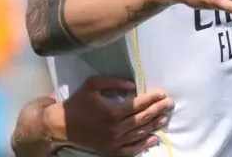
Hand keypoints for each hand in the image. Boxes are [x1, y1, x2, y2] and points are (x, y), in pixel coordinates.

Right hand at [51, 76, 173, 155]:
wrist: (61, 126)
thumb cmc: (78, 103)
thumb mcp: (92, 84)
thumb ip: (113, 81)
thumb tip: (133, 85)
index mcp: (112, 111)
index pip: (139, 104)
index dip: (153, 98)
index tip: (163, 93)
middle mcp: (115, 128)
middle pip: (143, 118)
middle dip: (158, 110)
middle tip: (170, 104)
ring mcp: (113, 141)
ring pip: (139, 133)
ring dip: (154, 125)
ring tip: (165, 118)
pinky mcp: (109, 151)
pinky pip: (130, 150)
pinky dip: (143, 145)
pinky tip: (153, 138)